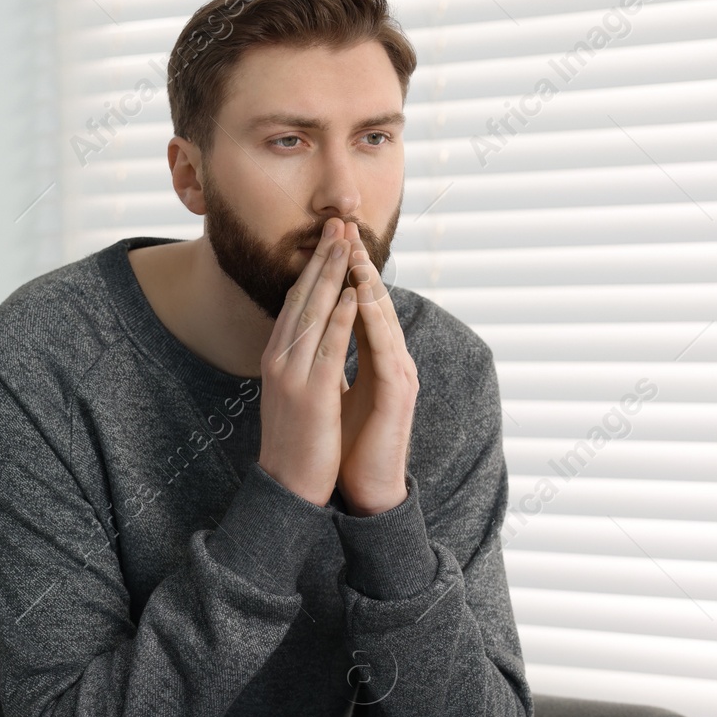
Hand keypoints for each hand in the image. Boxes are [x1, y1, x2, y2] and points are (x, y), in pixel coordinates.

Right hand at [255, 217, 359, 506]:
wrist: (287, 487)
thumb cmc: (298, 442)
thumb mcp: (295, 392)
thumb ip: (303, 361)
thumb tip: (315, 335)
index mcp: (276, 358)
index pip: (295, 301)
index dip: (313, 268)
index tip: (329, 240)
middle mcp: (279, 360)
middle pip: (302, 298)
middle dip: (323, 259)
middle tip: (338, 224)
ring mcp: (292, 376)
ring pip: (314, 314)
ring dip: (333, 276)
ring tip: (349, 245)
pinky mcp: (312, 394)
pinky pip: (328, 348)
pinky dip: (341, 318)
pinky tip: (354, 294)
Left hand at [336, 221, 416, 515]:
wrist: (366, 489)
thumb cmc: (350, 443)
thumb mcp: (337, 392)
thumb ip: (335, 362)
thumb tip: (317, 337)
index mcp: (376, 359)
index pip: (361, 306)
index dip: (347, 274)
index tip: (330, 241)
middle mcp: (392, 361)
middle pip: (376, 303)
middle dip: (360, 265)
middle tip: (345, 227)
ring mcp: (400, 375)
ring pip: (385, 319)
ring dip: (370, 283)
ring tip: (356, 250)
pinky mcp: (398, 394)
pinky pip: (386, 350)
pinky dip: (374, 323)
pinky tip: (364, 300)